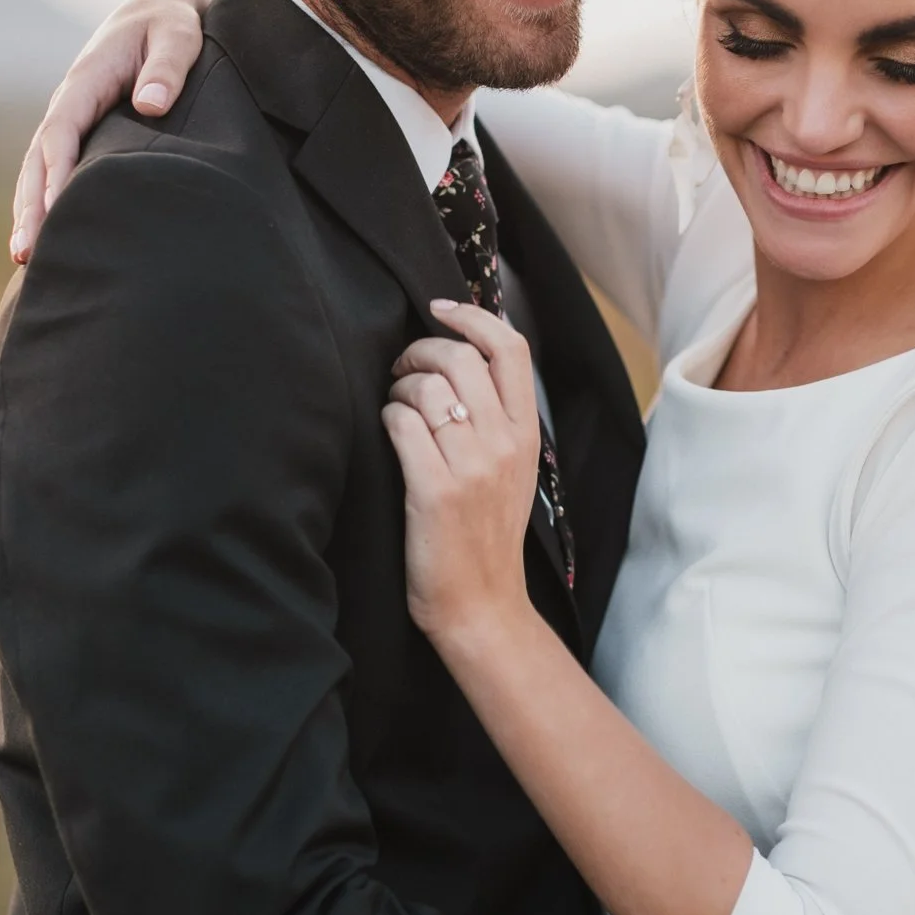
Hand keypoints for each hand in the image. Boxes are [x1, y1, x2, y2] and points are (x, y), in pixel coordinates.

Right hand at [11, 0, 209, 262]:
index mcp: (87, 79)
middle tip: (31, 252)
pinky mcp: (85, 131)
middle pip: (41, 159)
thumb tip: (151, 105)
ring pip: (41, 168)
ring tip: (30, 258)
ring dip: (33, 210)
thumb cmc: (173, 25)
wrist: (165, 12)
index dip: (58, 169)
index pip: (63, 129)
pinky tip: (48, 236)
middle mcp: (72, 100)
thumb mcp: (178, 36)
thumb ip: (168, 67)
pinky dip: (47, 199)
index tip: (58, 208)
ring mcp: (74, 117)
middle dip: (33, 205)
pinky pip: (57, 168)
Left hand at [383, 303, 542, 641]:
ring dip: (400, 387)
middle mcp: (504, 443)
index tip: (441, 308)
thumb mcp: (513, 472)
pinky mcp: (435, 489)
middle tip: (402, 368)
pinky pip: (401, 422)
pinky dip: (387, 417)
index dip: (472, 317)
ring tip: (395, 407)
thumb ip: (498, 420)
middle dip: (420, 351)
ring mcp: (471, 466)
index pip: (510, 348)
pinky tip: (390, 434)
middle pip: (460, 357)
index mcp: (527, 434)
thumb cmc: (487, 538)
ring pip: (427, 386)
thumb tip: (462, 363)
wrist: (482, 606)